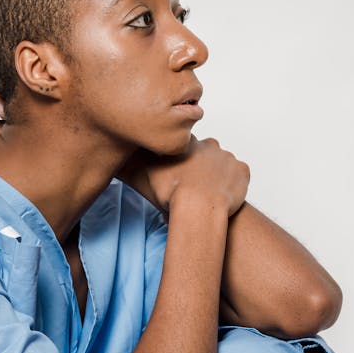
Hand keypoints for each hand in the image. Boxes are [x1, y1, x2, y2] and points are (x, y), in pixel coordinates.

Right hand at [116, 136, 249, 217]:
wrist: (199, 208)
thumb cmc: (170, 193)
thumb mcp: (141, 178)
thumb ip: (128, 168)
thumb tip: (111, 163)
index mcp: (187, 144)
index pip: (184, 147)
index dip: (180, 162)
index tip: (177, 176)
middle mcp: (209, 145)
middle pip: (206, 154)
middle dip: (200, 168)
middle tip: (191, 188)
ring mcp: (228, 158)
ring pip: (222, 165)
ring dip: (216, 177)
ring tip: (207, 196)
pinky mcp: (243, 172)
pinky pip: (239, 176)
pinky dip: (233, 185)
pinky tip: (223, 198)